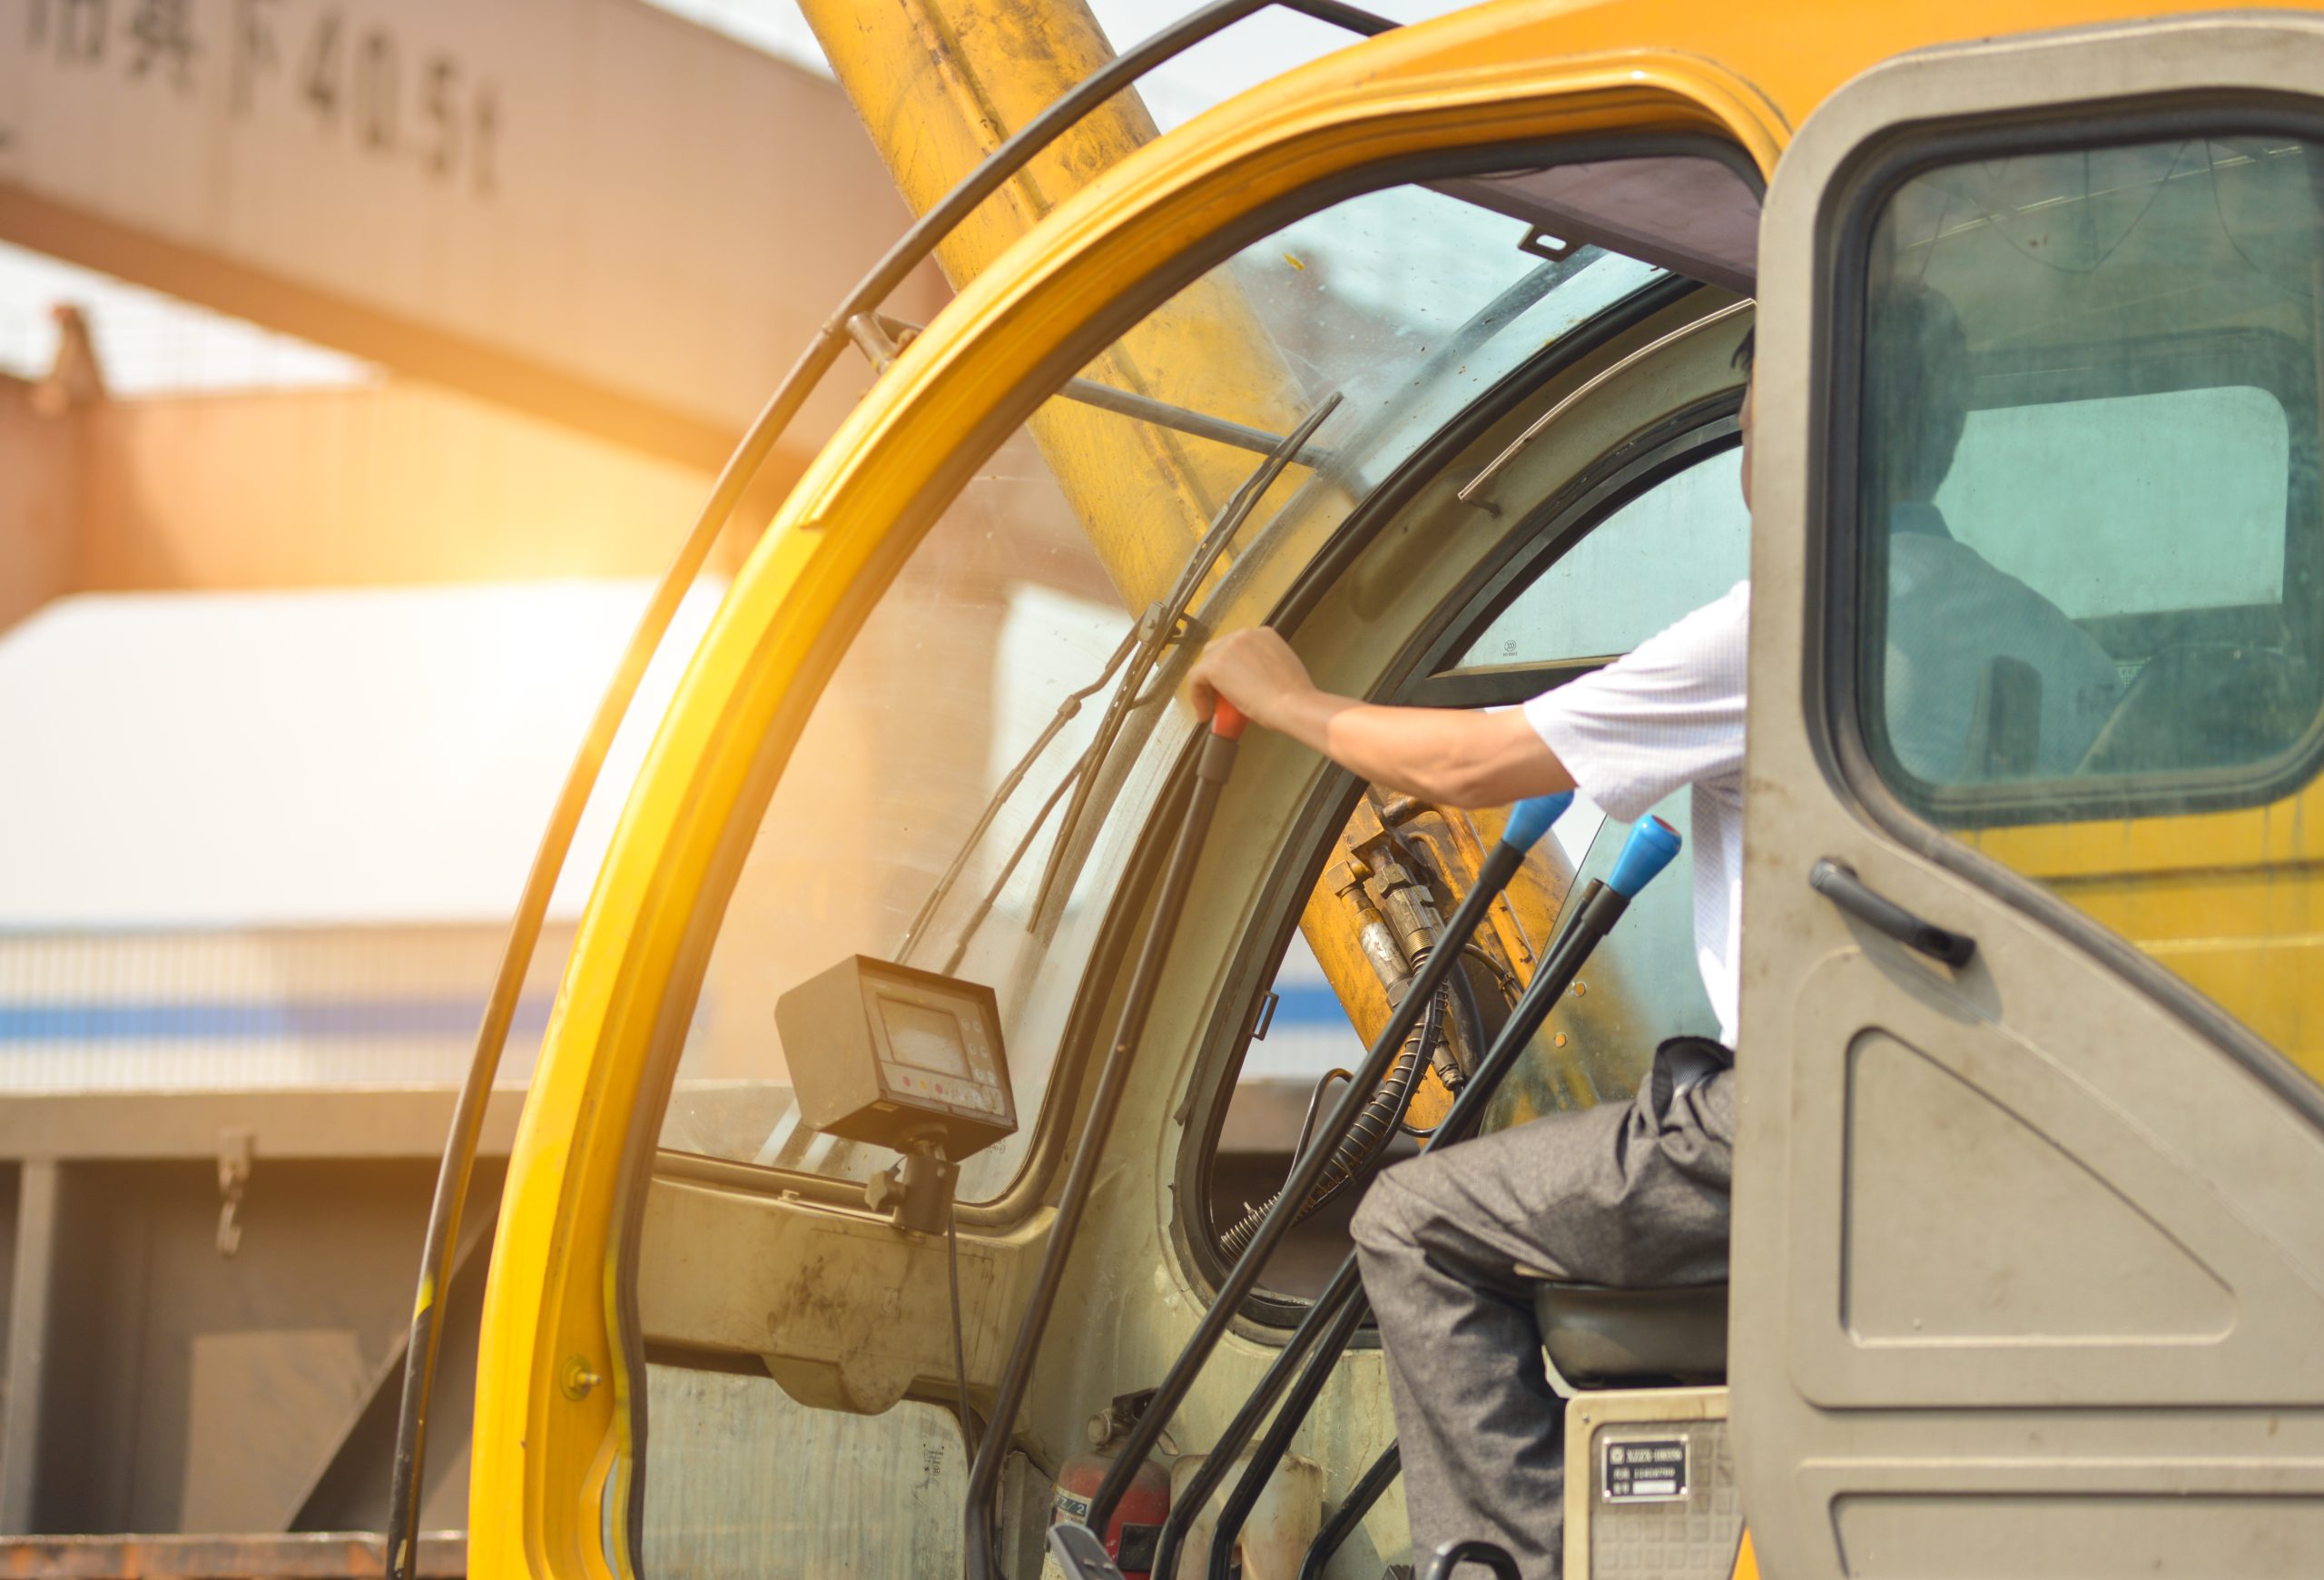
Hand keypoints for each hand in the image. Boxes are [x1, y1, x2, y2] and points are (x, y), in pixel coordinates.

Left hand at [1187, 627, 1313, 731]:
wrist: (1292, 703)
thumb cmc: (1294, 696)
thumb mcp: (1282, 670)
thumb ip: (1265, 667)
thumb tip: (1253, 681)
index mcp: (1264, 635)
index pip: (1237, 647)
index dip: (1232, 667)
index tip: (1234, 684)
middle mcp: (1245, 635)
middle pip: (1218, 650)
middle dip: (1217, 672)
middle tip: (1221, 695)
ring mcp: (1228, 648)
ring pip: (1206, 664)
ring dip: (1207, 684)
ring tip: (1212, 706)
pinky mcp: (1214, 666)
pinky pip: (1196, 679)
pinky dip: (1197, 697)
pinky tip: (1205, 713)